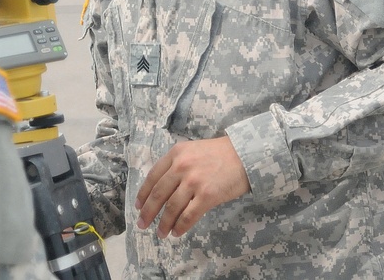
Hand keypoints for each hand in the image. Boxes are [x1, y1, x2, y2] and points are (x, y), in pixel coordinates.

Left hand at [134, 136, 249, 237]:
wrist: (245, 155)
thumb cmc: (219, 154)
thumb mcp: (192, 150)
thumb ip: (176, 164)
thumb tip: (162, 188)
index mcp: (175, 154)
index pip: (153, 177)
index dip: (143, 194)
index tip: (138, 206)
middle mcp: (181, 167)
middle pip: (158, 194)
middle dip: (148, 212)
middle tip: (142, 224)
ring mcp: (194, 181)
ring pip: (171, 208)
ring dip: (164, 223)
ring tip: (161, 233)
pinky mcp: (207, 196)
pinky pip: (188, 215)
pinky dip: (180, 226)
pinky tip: (176, 232)